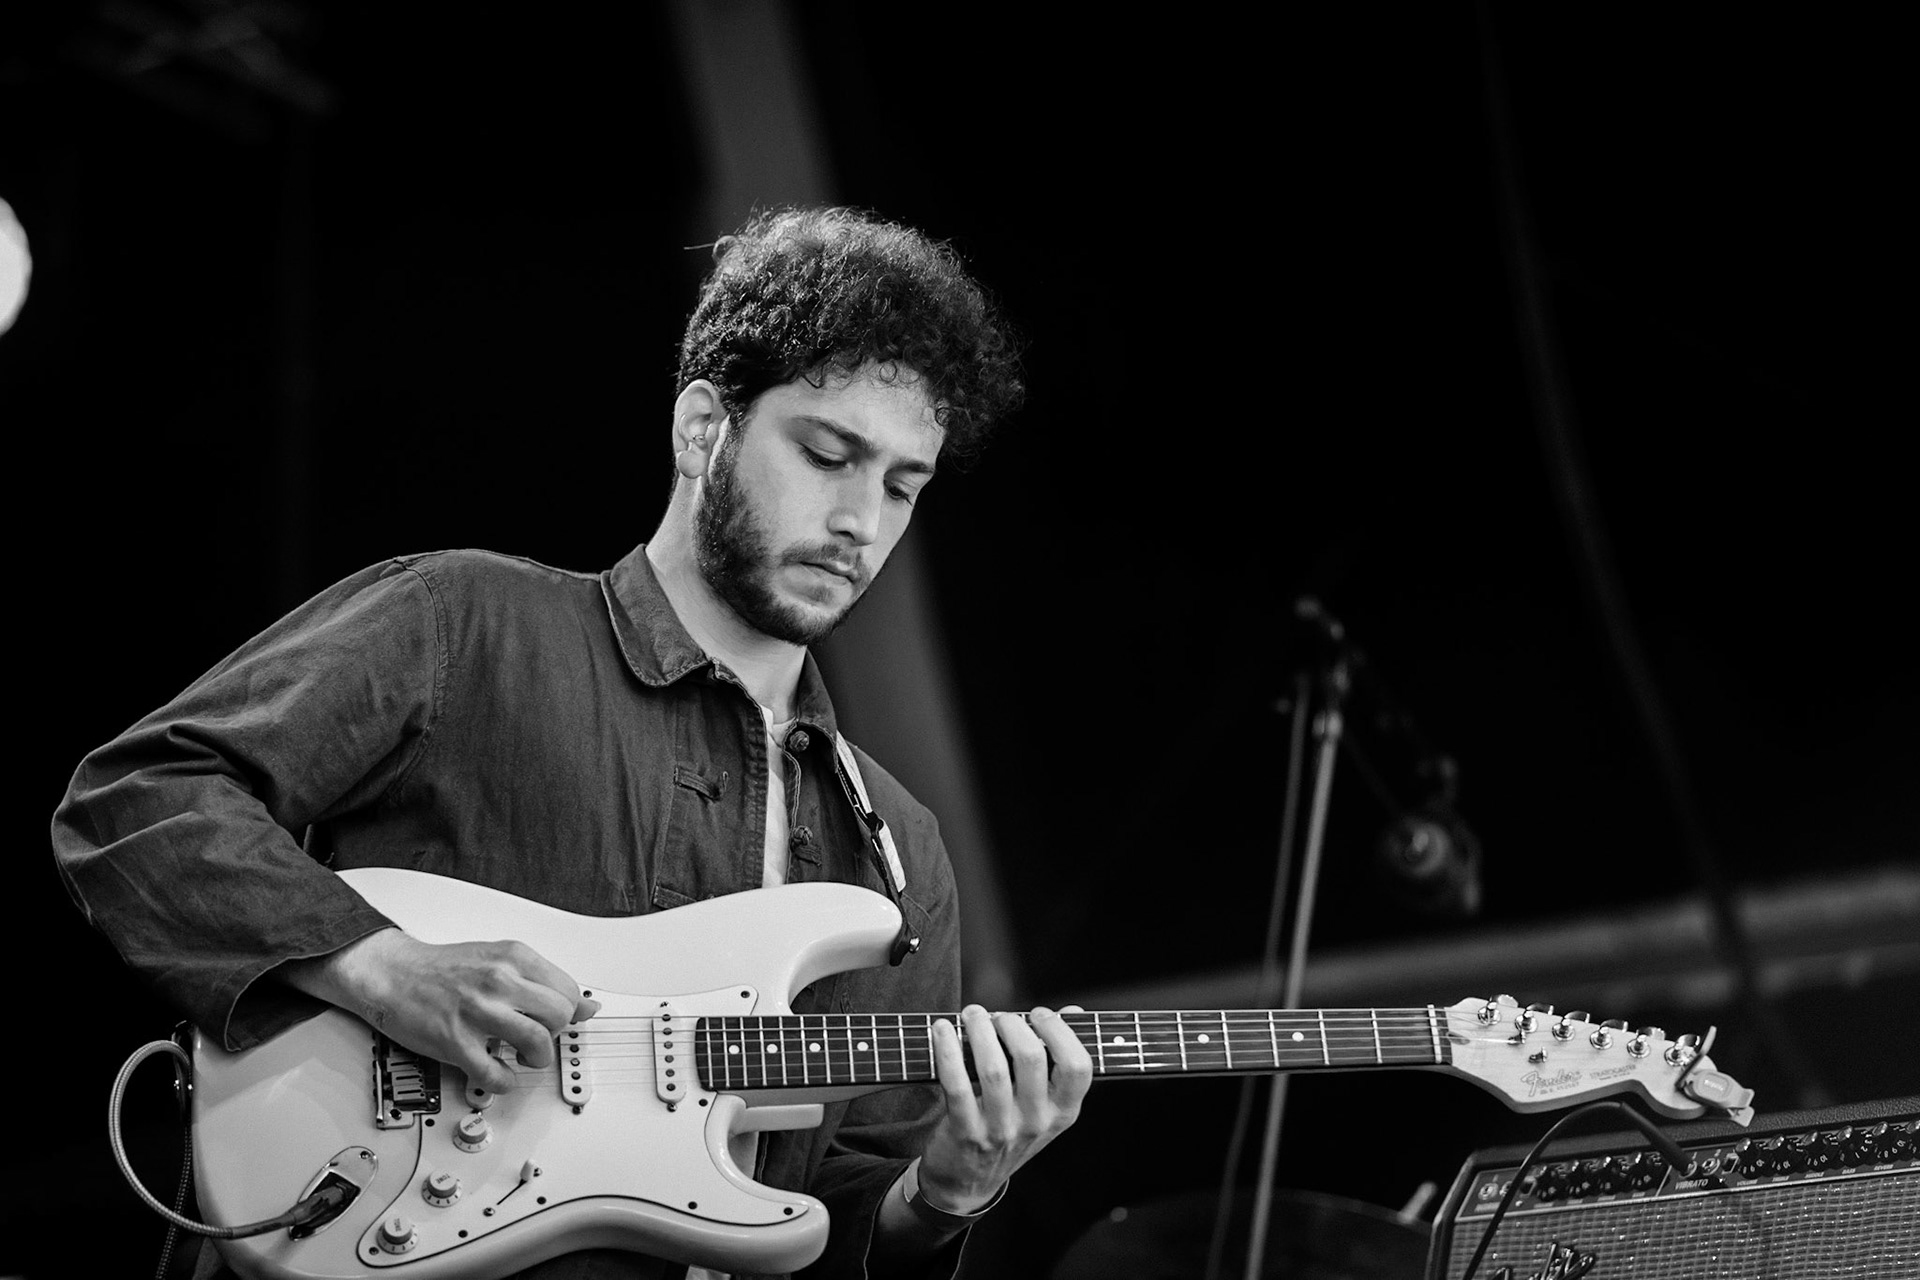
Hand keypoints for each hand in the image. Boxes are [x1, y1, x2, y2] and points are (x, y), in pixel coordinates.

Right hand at [280, 927, 599, 1093]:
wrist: (393, 974)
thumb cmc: (445, 969)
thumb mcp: (500, 959)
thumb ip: (542, 981)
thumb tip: (587, 1007)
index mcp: (514, 957)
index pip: (569, 991)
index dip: (568, 1013)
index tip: (556, 1021)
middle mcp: (499, 980)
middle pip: (558, 1016)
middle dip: (555, 1035)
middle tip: (539, 1038)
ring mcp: (476, 1011)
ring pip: (535, 1042)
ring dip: (536, 1059)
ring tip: (524, 1057)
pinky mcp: (454, 1040)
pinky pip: (495, 1074)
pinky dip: (504, 1081)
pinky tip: (498, 1072)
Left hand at [917, 1004, 1092, 1212]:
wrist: (969, 1183)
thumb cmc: (1010, 1131)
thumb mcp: (1043, 1106)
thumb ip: (1058, 1059)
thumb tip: (1074, 1013)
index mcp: (1062, 1112)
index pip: (1078, 1067)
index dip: (1060, 1032)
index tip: (1039, 1014)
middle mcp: (1036, 1122)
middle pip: (1031, 1058)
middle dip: (1011, 1024)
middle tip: (996, 1016)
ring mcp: (1001, 1130)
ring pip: (993, 1069)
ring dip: (979, 1031)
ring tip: (971, 1015)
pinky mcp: (966, 1133)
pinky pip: (957, 1085)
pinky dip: (947, 1052)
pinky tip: (941, 1032)